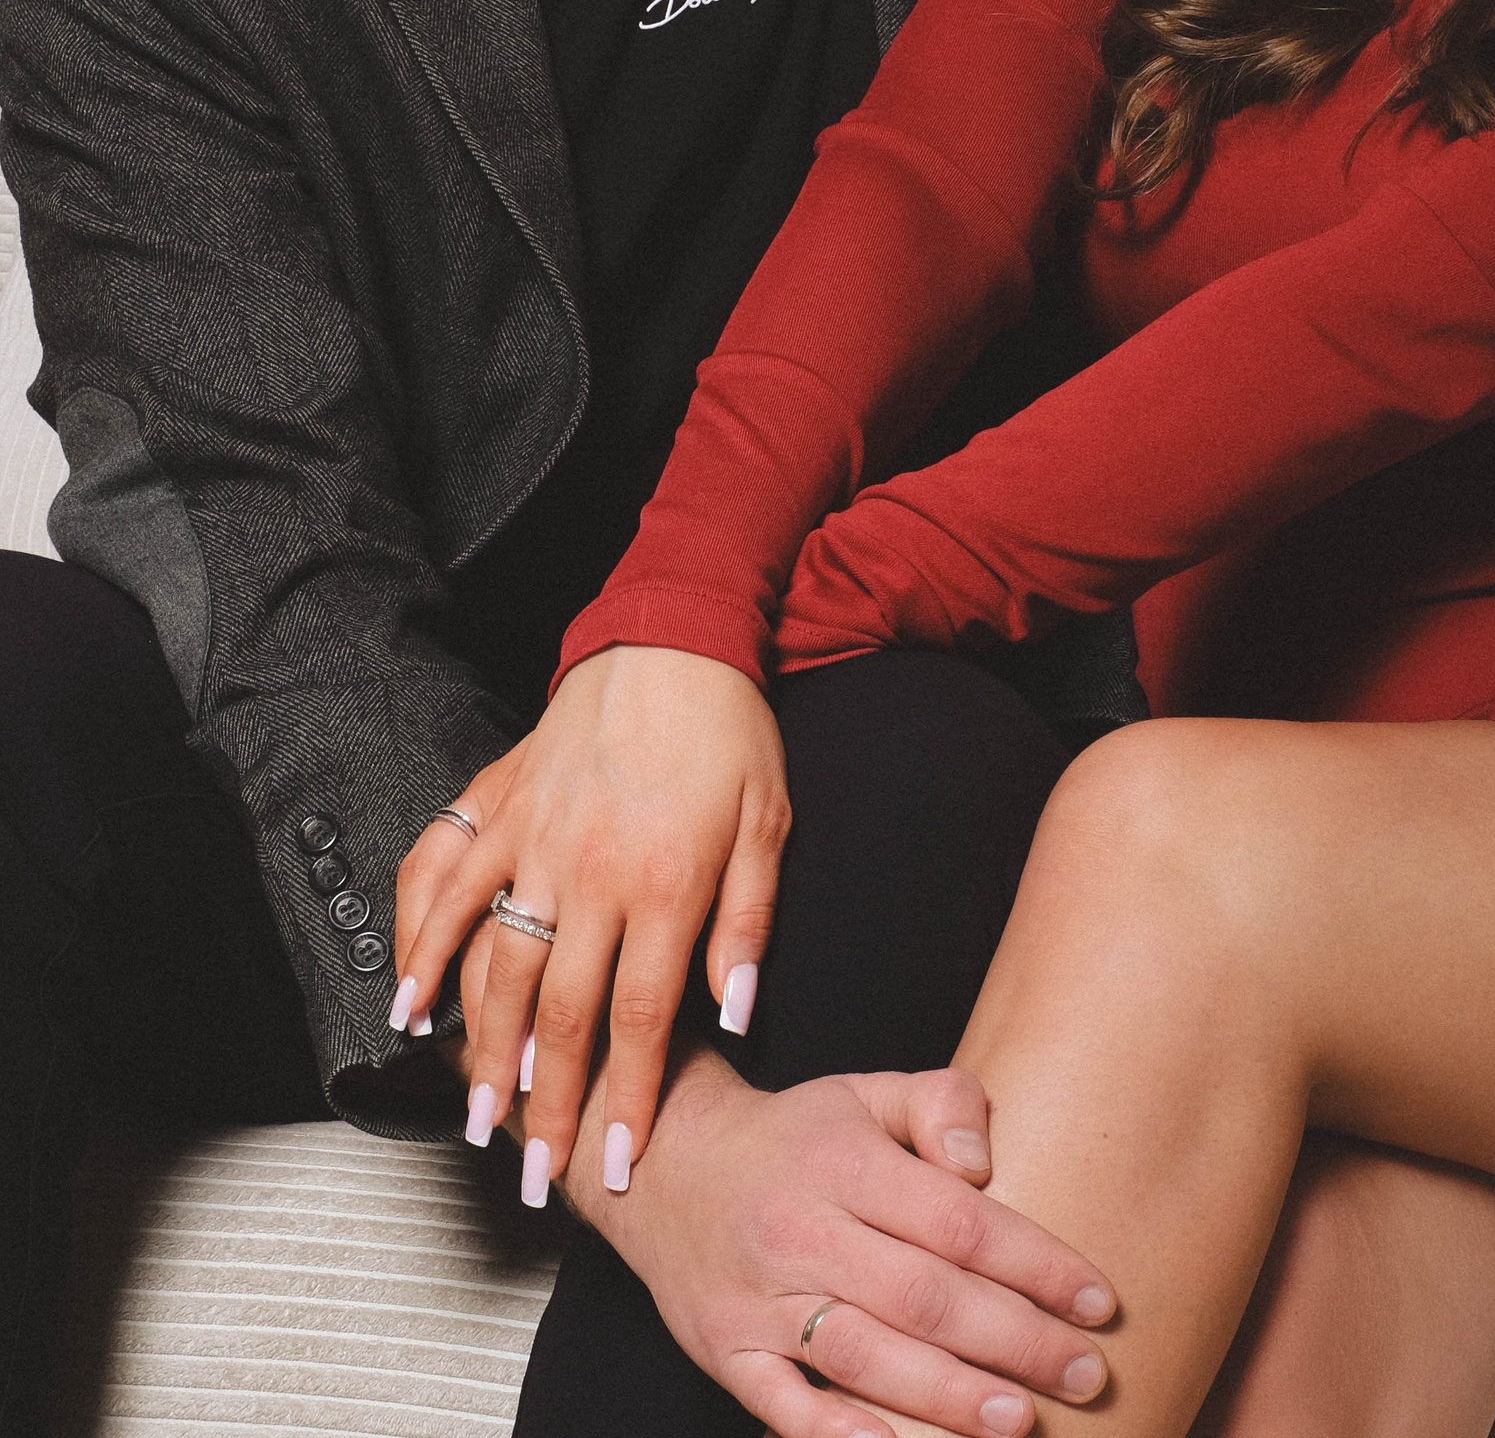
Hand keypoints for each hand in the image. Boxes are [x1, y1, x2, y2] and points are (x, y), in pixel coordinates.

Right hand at [392, 645, 789, 1185]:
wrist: (670, 638)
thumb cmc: (726, 731)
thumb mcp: (769, 824)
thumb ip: (748, 923)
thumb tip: (734, 1012)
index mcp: (665, 880)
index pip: (642, 1017)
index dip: (628, 1098)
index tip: (615, 1162)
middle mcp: (590, 868)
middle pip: (560, 1012)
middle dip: (547, 1105)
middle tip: (534, 1173)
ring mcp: (533, 837)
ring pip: (494, 963)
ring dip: (480, 1050)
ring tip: (476, 1119)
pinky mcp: (495, 804)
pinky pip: (444, 883)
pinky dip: (420, 944)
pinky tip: (409, 1000)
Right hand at [593, 1048, 1115, 1437]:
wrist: (663, 1165)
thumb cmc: (793, 1136)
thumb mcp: (865, 1092)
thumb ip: (941, 1103)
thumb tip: (985, 1163)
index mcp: (845, 1161)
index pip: (957, 1219)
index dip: (1035, 1262)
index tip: (1097, 1301)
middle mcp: (802, 1229)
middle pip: (924, 1295)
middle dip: (1015, 1341)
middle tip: (1086, 1374)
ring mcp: (760, 1297)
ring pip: (865, 1355)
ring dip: (949, 1397)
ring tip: (1022, 1421)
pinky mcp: (726, 1350)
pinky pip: (784, 1404)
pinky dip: (839, 1434)